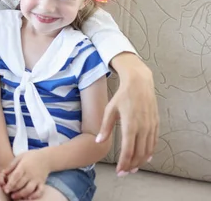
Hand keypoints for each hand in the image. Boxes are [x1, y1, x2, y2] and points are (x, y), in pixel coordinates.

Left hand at [0, 150, 48, 199]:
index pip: (16, 176)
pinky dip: (35, 196)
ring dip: (21, 194)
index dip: (10, 184)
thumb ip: (11, 165)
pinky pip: (40, 191)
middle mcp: (31, 173)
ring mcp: (37, 179)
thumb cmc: (31, 156)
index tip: (5, 189)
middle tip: (7, 193)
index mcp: (24, 166)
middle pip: (21, 184)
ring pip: (29, 189)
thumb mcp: (20, 157)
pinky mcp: (42, 183)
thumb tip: (3, 173)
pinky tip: (28, 198)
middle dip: (13, 190)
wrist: (46, 157)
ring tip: (14, 197)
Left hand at [97, 58, 158, 174]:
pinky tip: (145, 157)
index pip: (128, 150)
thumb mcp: (110, 110)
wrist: (139, 83)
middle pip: (139, 153)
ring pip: (148, 150)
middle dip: (132, 165)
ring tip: (133, 168)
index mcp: (130, 125)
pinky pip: (154, 142)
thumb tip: (98, 141)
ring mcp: (151, 126)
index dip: (124, 163)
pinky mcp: (156, 123)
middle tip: (125, 172)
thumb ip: (105, 127)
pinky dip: (150, 152)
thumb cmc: (122, 96)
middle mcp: (143, 128)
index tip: (119, 172)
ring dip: (141, 161)